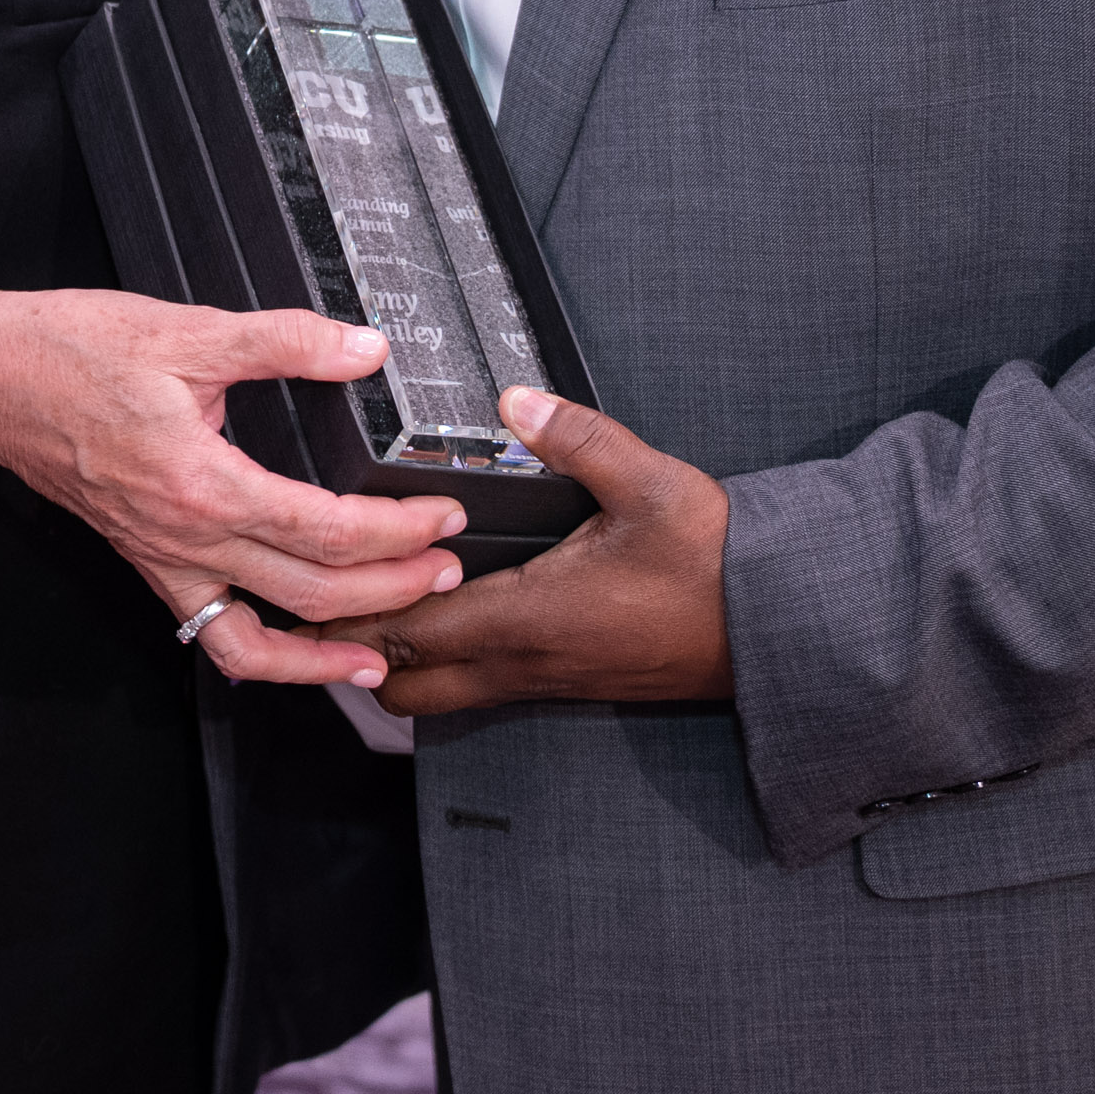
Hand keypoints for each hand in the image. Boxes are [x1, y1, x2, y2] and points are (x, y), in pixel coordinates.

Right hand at [0, 292, 470, 689]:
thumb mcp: (189, 330)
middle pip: (312, 592)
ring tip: (393, 639)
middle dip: (395, 587)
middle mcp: (186, 539)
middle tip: (451, 565)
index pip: (326, 528)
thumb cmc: (72, 352)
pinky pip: (216, 636)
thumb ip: (285, 340)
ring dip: (337, 643)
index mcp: (204, 484)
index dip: (398, 529)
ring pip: (266, 637)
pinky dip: (270, 657)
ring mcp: (165, 562)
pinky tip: (307, 651)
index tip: (444, 511)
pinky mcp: (150, 566)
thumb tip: (364, 348)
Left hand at [315, 387, 730, 714]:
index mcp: (527, 617)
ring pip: (444, 695)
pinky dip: (449, 666)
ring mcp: (548, 681)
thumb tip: (515, 398)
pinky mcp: (572, 683)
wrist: (783, 626)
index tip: (311, 583)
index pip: (408, 632)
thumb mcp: (649, 482)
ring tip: (373, 602)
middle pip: (406, 687)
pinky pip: (485, 688)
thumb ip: (576, 437)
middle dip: (357, 653)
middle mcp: (525, 663)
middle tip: (326, 598)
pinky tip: (450, 613)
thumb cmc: (717, 563)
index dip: (353, 610)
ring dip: (403, 663)